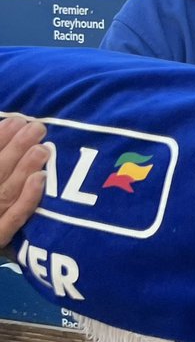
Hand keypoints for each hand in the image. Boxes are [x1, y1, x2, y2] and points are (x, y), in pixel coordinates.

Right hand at [0, 114, 47, 248]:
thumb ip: (1, 165)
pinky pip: (12, 219)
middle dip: (15, 147)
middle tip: (37, 128)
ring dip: (24, 168)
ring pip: (5, 192)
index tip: (16, 121)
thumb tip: (9, 136)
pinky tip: (40, 179)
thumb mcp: (0, 188)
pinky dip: (26, 199)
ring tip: (43, 148)